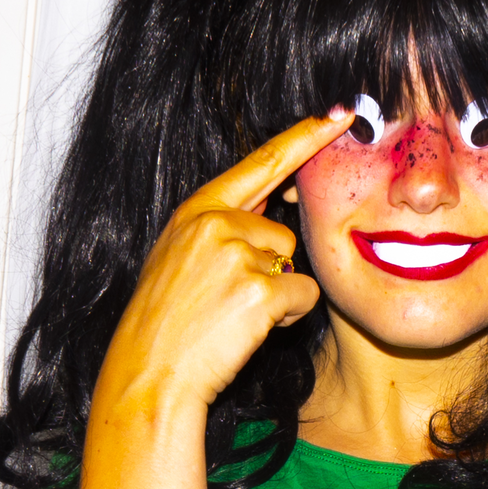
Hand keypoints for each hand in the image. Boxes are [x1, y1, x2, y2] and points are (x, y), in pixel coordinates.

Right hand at [96, 110, 353, 413]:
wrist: (149, 374)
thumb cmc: (166, 324)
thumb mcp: (178, 258)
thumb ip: (219, 227)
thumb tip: (268, 208)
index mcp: (196, 210)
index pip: (261, 162)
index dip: (304, 138)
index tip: (338, 115)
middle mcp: (215, 222)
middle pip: (281, 232)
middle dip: (272, 267)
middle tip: (235, 302)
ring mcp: (236, 253)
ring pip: (293, 264)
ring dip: (279, 294)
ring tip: (235, 318)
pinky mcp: (258, 289)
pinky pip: (304, 295)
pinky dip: (288, 316)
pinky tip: (250, 331)